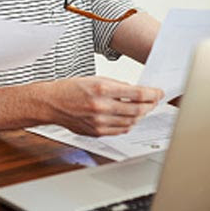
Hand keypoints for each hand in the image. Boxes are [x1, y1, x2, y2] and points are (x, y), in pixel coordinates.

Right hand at [44, 76, 163, 136]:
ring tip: (143, 109)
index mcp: (101, 89)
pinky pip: (121, 130)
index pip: (136, 94)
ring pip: (131, 122)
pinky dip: (129, 124)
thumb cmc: (68, 89)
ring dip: (140, 116)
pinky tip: (130, 118)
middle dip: (150, 105)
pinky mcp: (97, 132)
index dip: (152, 94)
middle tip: (154, 101)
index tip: (158, 92)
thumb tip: (133, 91)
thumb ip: (114, 85)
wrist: (51, 103)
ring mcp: (100, 121)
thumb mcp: (92, 79)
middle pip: (137, 110)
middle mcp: (101, 106)